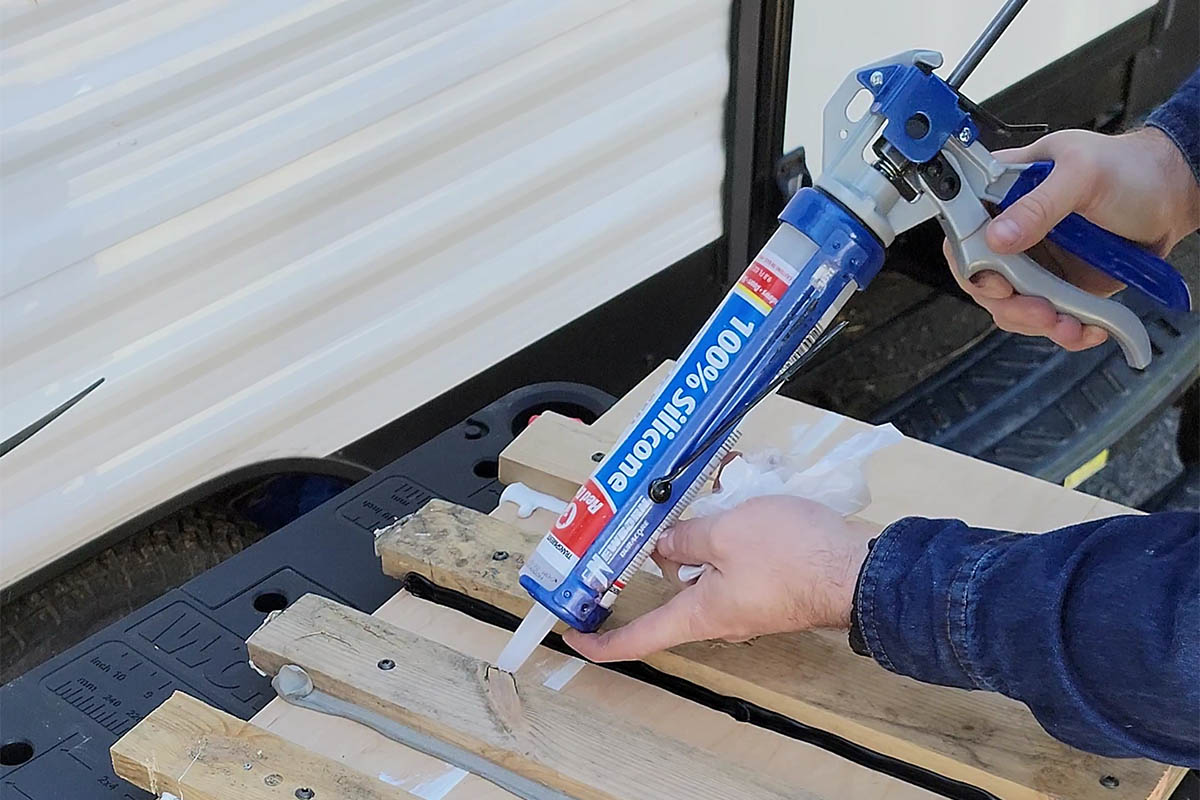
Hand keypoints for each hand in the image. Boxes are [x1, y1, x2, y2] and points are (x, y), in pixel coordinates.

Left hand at [562, 496, 874, 662]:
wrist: (862, 568)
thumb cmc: (793, 556)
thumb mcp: (726, 533)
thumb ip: (687, 537)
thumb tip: (664, 545)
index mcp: (700, 612)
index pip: (639, 638)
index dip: (602, 641)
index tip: (572, 634)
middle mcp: (719, 612)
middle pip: (670, 587)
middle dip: (654, 548)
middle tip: (637, 514)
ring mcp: (747, 596)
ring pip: (705, 559)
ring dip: (697, 523)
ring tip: (693, 481)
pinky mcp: (771, 579)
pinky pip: (736, 551)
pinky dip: (729, 520)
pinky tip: (735, 480)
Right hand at [953, 126, 1198, 350]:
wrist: (1173, 196)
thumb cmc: (1129, 168)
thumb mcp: (1083, 173)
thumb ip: (1039, 204)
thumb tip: (997, 237)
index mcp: (1002, 190)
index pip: (961, 226)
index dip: (966, 256)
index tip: (990, 274)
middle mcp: (1011, 229)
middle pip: (979, 277)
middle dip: (1005, 300)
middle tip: (1034, 306)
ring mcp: (1033, 261)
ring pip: (1008, 305)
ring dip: (1033, 322)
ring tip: (1064, 322)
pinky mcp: (1058, 286)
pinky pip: (1045, 318)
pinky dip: (1063, 331)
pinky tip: (1083, 328)